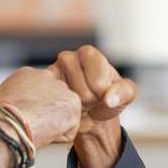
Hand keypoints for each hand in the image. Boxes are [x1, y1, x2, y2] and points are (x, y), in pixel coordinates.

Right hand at [0, 66, 82, 146]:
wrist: (5, 125)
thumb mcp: (4, 102)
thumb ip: (19, 101)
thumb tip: (23, 114)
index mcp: (26, 74)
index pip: (40, 92)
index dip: (35, 110)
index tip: (26, 119)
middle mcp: (45, 76)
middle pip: (54, 101)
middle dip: (49, 115)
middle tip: (33, 127)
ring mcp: (61, 88)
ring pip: (63, 115)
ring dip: (54, 126)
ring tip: (36, 130)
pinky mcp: (73, 103)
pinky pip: (69, 129)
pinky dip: (59, 137)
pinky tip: (44, 134)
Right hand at [50, 45, 137, 167]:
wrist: (89, 113)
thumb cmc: (107, 98)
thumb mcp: (126, 95)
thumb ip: (124, 93)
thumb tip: (109, 100)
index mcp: (89, 54)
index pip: (98, 83)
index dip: (103, 95)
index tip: (103, 94)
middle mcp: (67, 58)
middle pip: (82, 93)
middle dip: (89, 102)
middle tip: (89, 100)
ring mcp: (51, 74)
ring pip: (68, 101)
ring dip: (76, 108)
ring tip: (78, 102)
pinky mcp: (41, 89)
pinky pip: (54, 106)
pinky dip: (63, 112)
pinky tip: (66, 106)